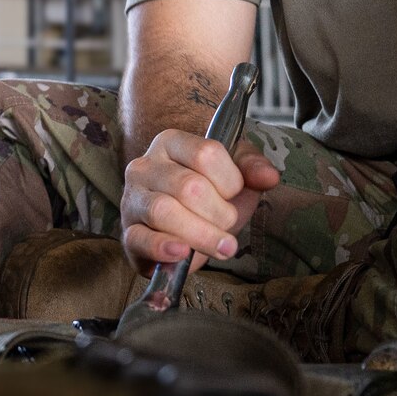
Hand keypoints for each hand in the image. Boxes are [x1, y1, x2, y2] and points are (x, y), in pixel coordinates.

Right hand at [120, 130, 280, 271]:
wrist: (177, 222)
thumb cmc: (207, 193)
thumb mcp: (234, 174)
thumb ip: (252, 169)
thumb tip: (269, 177)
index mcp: (171, 142)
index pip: (205, 154)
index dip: (230, 180)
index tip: (235, 194)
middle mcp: (146, 165)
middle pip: (188, 186)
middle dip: (219, 214)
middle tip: (229, 228)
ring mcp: (133, 198)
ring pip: (164, 211)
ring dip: (201, 235)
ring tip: (222, 247)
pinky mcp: (127, 232)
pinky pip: (140, 238)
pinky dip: (162, 247)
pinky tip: (182, 253)